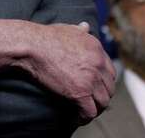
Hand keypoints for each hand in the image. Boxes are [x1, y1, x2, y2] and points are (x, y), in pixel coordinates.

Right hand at [0, 20, 115, 121]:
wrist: (34, 46)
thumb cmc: (47, 37)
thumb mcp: (69, 28)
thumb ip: (80, 30)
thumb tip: (85, 26)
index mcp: (97, 49)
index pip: (110, 72)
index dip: (103, 83)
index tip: (95, 89)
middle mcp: (98, 63)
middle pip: (109, 88)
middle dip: (101, 97)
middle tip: (91, 102)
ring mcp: (90, 79)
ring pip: (103, 102)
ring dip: (95, 109)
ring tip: (85, 112)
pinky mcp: (80, 93)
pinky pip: (90, 112)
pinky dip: (85, 118)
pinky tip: (77, 118)